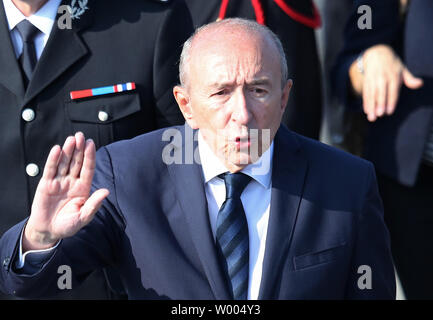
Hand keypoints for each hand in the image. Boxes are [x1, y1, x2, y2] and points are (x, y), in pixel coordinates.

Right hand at [23, 132, 108, 250]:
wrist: (49, 231)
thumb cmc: (68, 225)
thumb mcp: (83, 217)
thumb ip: (93, 204)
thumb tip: (106, 191)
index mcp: (83, 188)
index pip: (88, 168)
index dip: (89, 156)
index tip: (90, 143)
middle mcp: (72, 182)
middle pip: (77, 162)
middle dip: (79, 149)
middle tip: (81, 136)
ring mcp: (59, 182)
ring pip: (64, 163)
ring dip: (68, 151)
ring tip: (71, 139)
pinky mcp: (46, 184)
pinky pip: (50, 170)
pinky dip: (53, 159)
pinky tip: (57, 149)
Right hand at [349, 44, 423, 121]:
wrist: (376, 54)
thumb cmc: (392, 65)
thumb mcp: (402, 69)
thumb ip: (410, 79)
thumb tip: (420, 84)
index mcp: (393, 76)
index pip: (392, 91)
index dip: (391, 101)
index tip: (389, 112)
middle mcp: (382, 78)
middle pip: (381, 93)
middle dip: (379, 104)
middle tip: (379, 115)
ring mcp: (373, 79)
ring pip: (372, 94)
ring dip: (371, 106)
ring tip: (371, 117)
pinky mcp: (366, 81)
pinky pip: (366, 93)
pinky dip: (366, 102)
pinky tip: (366, 110)